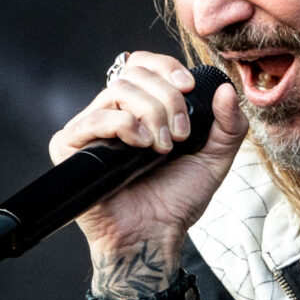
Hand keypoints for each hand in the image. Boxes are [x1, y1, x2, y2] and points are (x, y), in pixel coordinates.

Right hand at [49, 53, 247, 288]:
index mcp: (142, 108)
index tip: (190, 88)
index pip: (145, 64)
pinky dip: (124, 125)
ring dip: (151, 114)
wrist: (155, 235)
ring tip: (163, 147)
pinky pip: (94, 119)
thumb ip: (229, 124)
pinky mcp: (70, 147)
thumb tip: (226, 89)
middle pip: (135, 74)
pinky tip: (142, 145)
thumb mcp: (215, 158)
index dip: (167, 68)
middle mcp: (114, 113)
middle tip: (180, 136)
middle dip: (167, 99)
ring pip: (118, 91)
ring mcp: (90, 128)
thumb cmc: (178, 199)